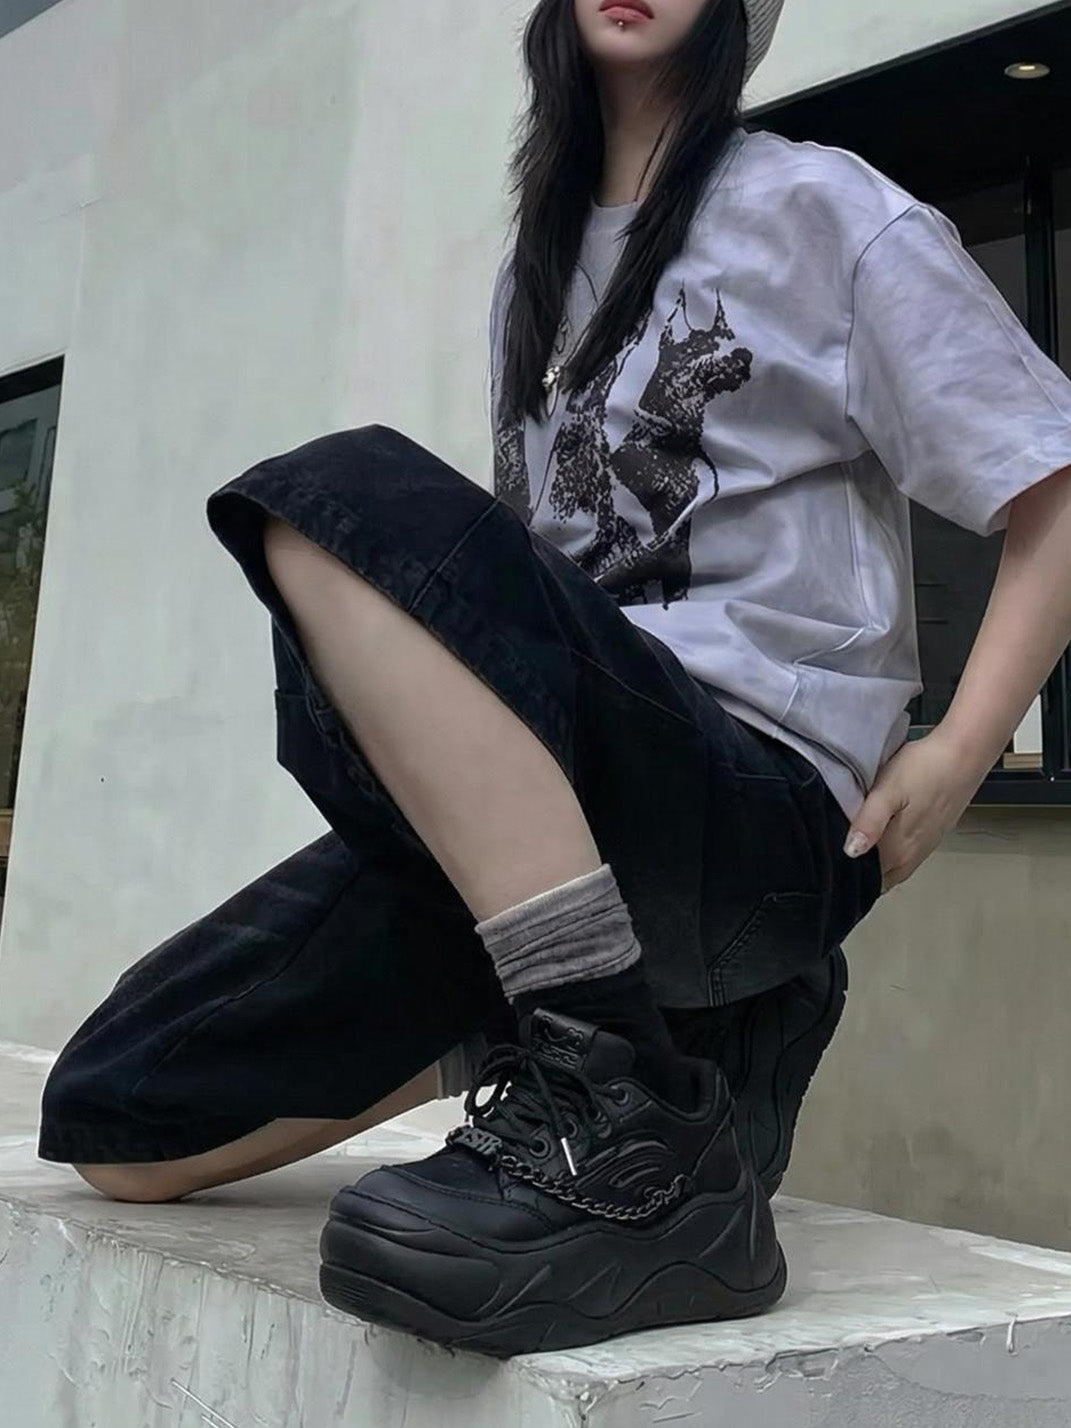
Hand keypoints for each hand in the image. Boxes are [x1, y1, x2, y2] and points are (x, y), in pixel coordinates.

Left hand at [842, 727, 985, 892]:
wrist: (963, 756)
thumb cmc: (922, 770)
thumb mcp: (887, 791)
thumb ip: (869, 823)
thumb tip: (850, 853)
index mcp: (897, 853)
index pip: (863, 880)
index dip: (842, 874)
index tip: (824, 860)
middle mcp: (910, 859)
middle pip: (876, 879)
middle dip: (855, 873)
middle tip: (829, 854)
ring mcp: (922, 850)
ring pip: (890, 870)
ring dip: (871, 864)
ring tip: (848, 848)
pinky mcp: (930, 838)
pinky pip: (901, 858)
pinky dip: (885, 855)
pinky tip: (875, 838)